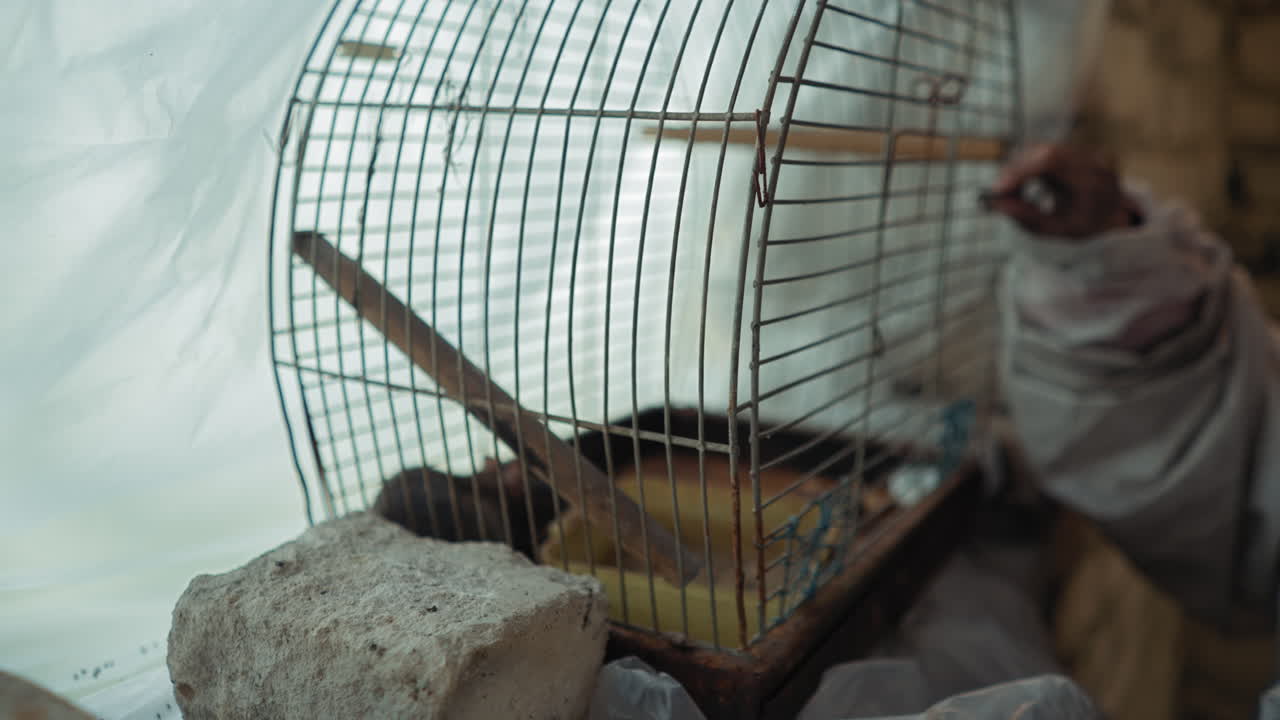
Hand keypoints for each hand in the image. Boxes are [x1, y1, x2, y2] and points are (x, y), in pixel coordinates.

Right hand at [983, 143, 1141, 238]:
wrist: (1113, 212)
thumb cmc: (1085, 224)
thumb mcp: (1058, 229)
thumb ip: (1027, 217)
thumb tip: (995, 204)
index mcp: (1091, 179)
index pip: (1051, 160)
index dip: (1020, 170)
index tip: (998, 189)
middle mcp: (1089, 157)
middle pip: (1042, 151)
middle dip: (1014, 171)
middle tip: (997, 194)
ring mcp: (1081, 149)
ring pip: (1038, 149)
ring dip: (1018, 169)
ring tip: (1009, 193)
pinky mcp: (1072, 147)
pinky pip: (1042, 151)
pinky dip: (1025, 166)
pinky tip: (1021, 184)